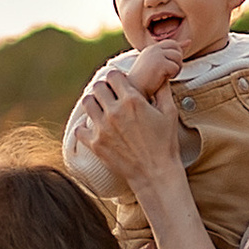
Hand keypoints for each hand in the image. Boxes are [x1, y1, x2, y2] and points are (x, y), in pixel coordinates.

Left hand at [74, 67, 188, 195]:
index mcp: (132, 101)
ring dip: (94, 103)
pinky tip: (93, 128)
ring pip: (87, 103)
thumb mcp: (169, 113)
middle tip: (110, 95)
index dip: (116, 78)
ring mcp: (103, 128)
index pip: (113, 76)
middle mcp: (115, 112)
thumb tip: (161, 75)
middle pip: (97, 87)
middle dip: (104, 88)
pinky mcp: (95, 144)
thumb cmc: (165, 143)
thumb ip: (162, 90)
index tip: (120, 83)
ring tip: (101, 109)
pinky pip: (79, 129)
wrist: (155, 173)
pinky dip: (84, 127)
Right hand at [123, 42, 182, 99]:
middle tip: (171, 71)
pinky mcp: (159, 63)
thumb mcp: (157, 64)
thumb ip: (170, 54)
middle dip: (178, 60)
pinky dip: (173, 74)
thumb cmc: (144, 82)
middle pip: (177, 48)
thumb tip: (188, 42)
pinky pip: (175, 67)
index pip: (171, 43)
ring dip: (176, 68)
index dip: (180, 47)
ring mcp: (156, 54)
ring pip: (178, 57)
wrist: (134, 90)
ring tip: (167, 76)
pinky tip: (164, 79)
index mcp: (151, 49)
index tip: (188, 43)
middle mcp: (153, 49)